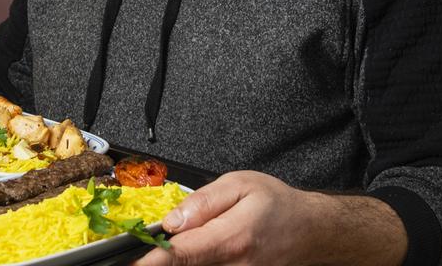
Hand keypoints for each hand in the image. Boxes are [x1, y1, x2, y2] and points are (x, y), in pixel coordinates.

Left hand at [131, 171, 405, 265]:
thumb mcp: (241, 185)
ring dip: (181, 261)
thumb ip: (203, 201)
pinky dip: (196, 264)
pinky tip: (194, 253)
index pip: (181, 254)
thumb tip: (171, 221)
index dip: (152, 260)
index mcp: (233, 238)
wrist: (311, 232)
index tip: (131, 263)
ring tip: (177, 247)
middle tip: (142, 252)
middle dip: (162, 261)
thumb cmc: (277, 205)